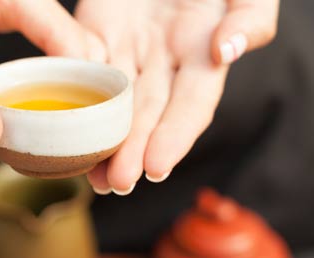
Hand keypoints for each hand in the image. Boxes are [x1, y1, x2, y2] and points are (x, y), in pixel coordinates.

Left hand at [76, 0, 277, 194]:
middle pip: (149, 113)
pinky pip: (83, 69)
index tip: (158, 167)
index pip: (192, 105)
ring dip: (103, 138)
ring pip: (114, 101)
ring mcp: (130, 49)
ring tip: (90, 174)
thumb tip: (226, 53)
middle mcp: (166, 62)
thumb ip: (251, 18)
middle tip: (116, 183)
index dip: (176, 136)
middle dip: (134, 150)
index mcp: (204, 55)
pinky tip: (63, 127)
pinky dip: (74, 99)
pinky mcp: (97, 33)